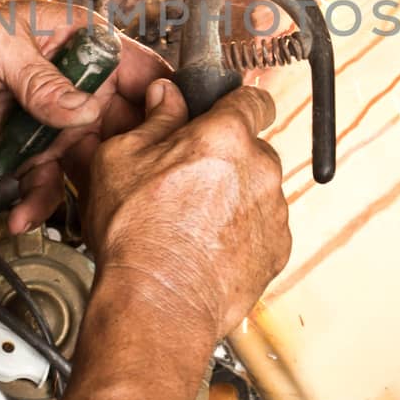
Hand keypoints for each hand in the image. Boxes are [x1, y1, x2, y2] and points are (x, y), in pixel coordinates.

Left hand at [0, 0, 169, 230]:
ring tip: (67, 205)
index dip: (161, 95)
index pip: (137, 66)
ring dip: (84, 188)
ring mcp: (54, 121)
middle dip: (128, 155)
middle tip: (124, 180)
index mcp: (80, 42)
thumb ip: (41, 78)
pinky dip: (37, 203)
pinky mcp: (28, 151)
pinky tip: (22, 214)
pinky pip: (47, 183)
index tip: (171, 126)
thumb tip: (80, 109)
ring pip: (89, 161)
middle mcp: (76, 83)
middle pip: (123, 123)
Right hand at [81, 79, 291, 341]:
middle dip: (225, 158)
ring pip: (256, 190)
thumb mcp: (122, 158)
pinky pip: (261, 228)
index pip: (253, 99)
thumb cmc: (137, 235)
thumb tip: (166, 97)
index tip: (225, 112)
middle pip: (251, 149)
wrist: (159, 302)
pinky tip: (205, 246)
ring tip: (191, 221)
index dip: (236, 104)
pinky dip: (240, 233)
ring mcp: (274, 211)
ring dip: (232, 197)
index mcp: (226, 136)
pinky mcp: (277, 250)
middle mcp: (260, 168)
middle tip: (187, 178)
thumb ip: (155, 120)